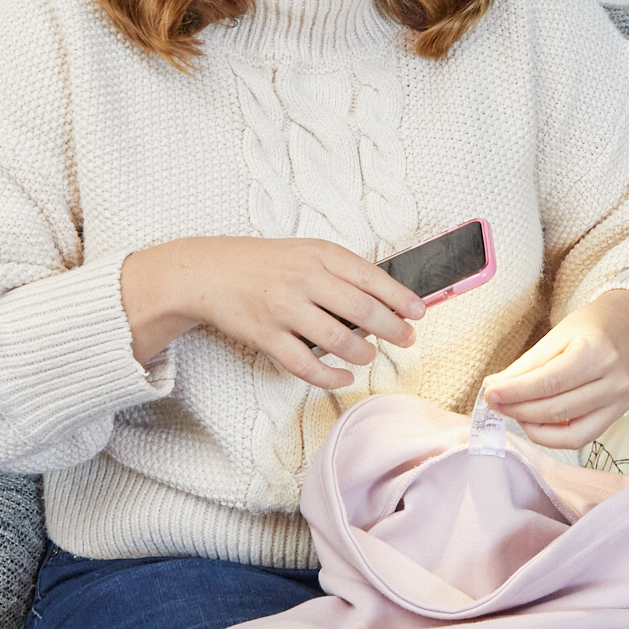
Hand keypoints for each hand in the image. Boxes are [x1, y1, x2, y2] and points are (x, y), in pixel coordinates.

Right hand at [119, 237, 423, 390]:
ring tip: (370, 355)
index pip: (372, 278)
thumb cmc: (263, 263)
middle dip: (393, 329)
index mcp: (318, 254)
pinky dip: (331, 376)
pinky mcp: (267, 336)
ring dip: (363, 353)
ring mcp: (284, 309)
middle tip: (406, 339)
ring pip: (339, 341)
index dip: (401, 298)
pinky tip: (344, 376)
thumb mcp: (305, 252)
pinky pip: (307, 365)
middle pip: (363, 311)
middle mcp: (304, 279)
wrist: (209, 272)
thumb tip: (385, 300)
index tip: (419, 312)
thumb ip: (340, 271)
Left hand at [480, 290, 628, 450]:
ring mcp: (619, 402)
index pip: (549, 381)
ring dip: (532, 426)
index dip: (516, 392)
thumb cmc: (591, 329)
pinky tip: (536, 423)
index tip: (490, 394)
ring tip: (514, 412)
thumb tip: (495, 388)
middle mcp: (613, 380)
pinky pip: (581, 438)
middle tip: (495, 404)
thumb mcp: (557, 335)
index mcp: (597, 352)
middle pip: (556, 408)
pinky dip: (553, 437)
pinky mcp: (617, 416)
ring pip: (568, 430)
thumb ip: (527, 365)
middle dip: (518, 410)